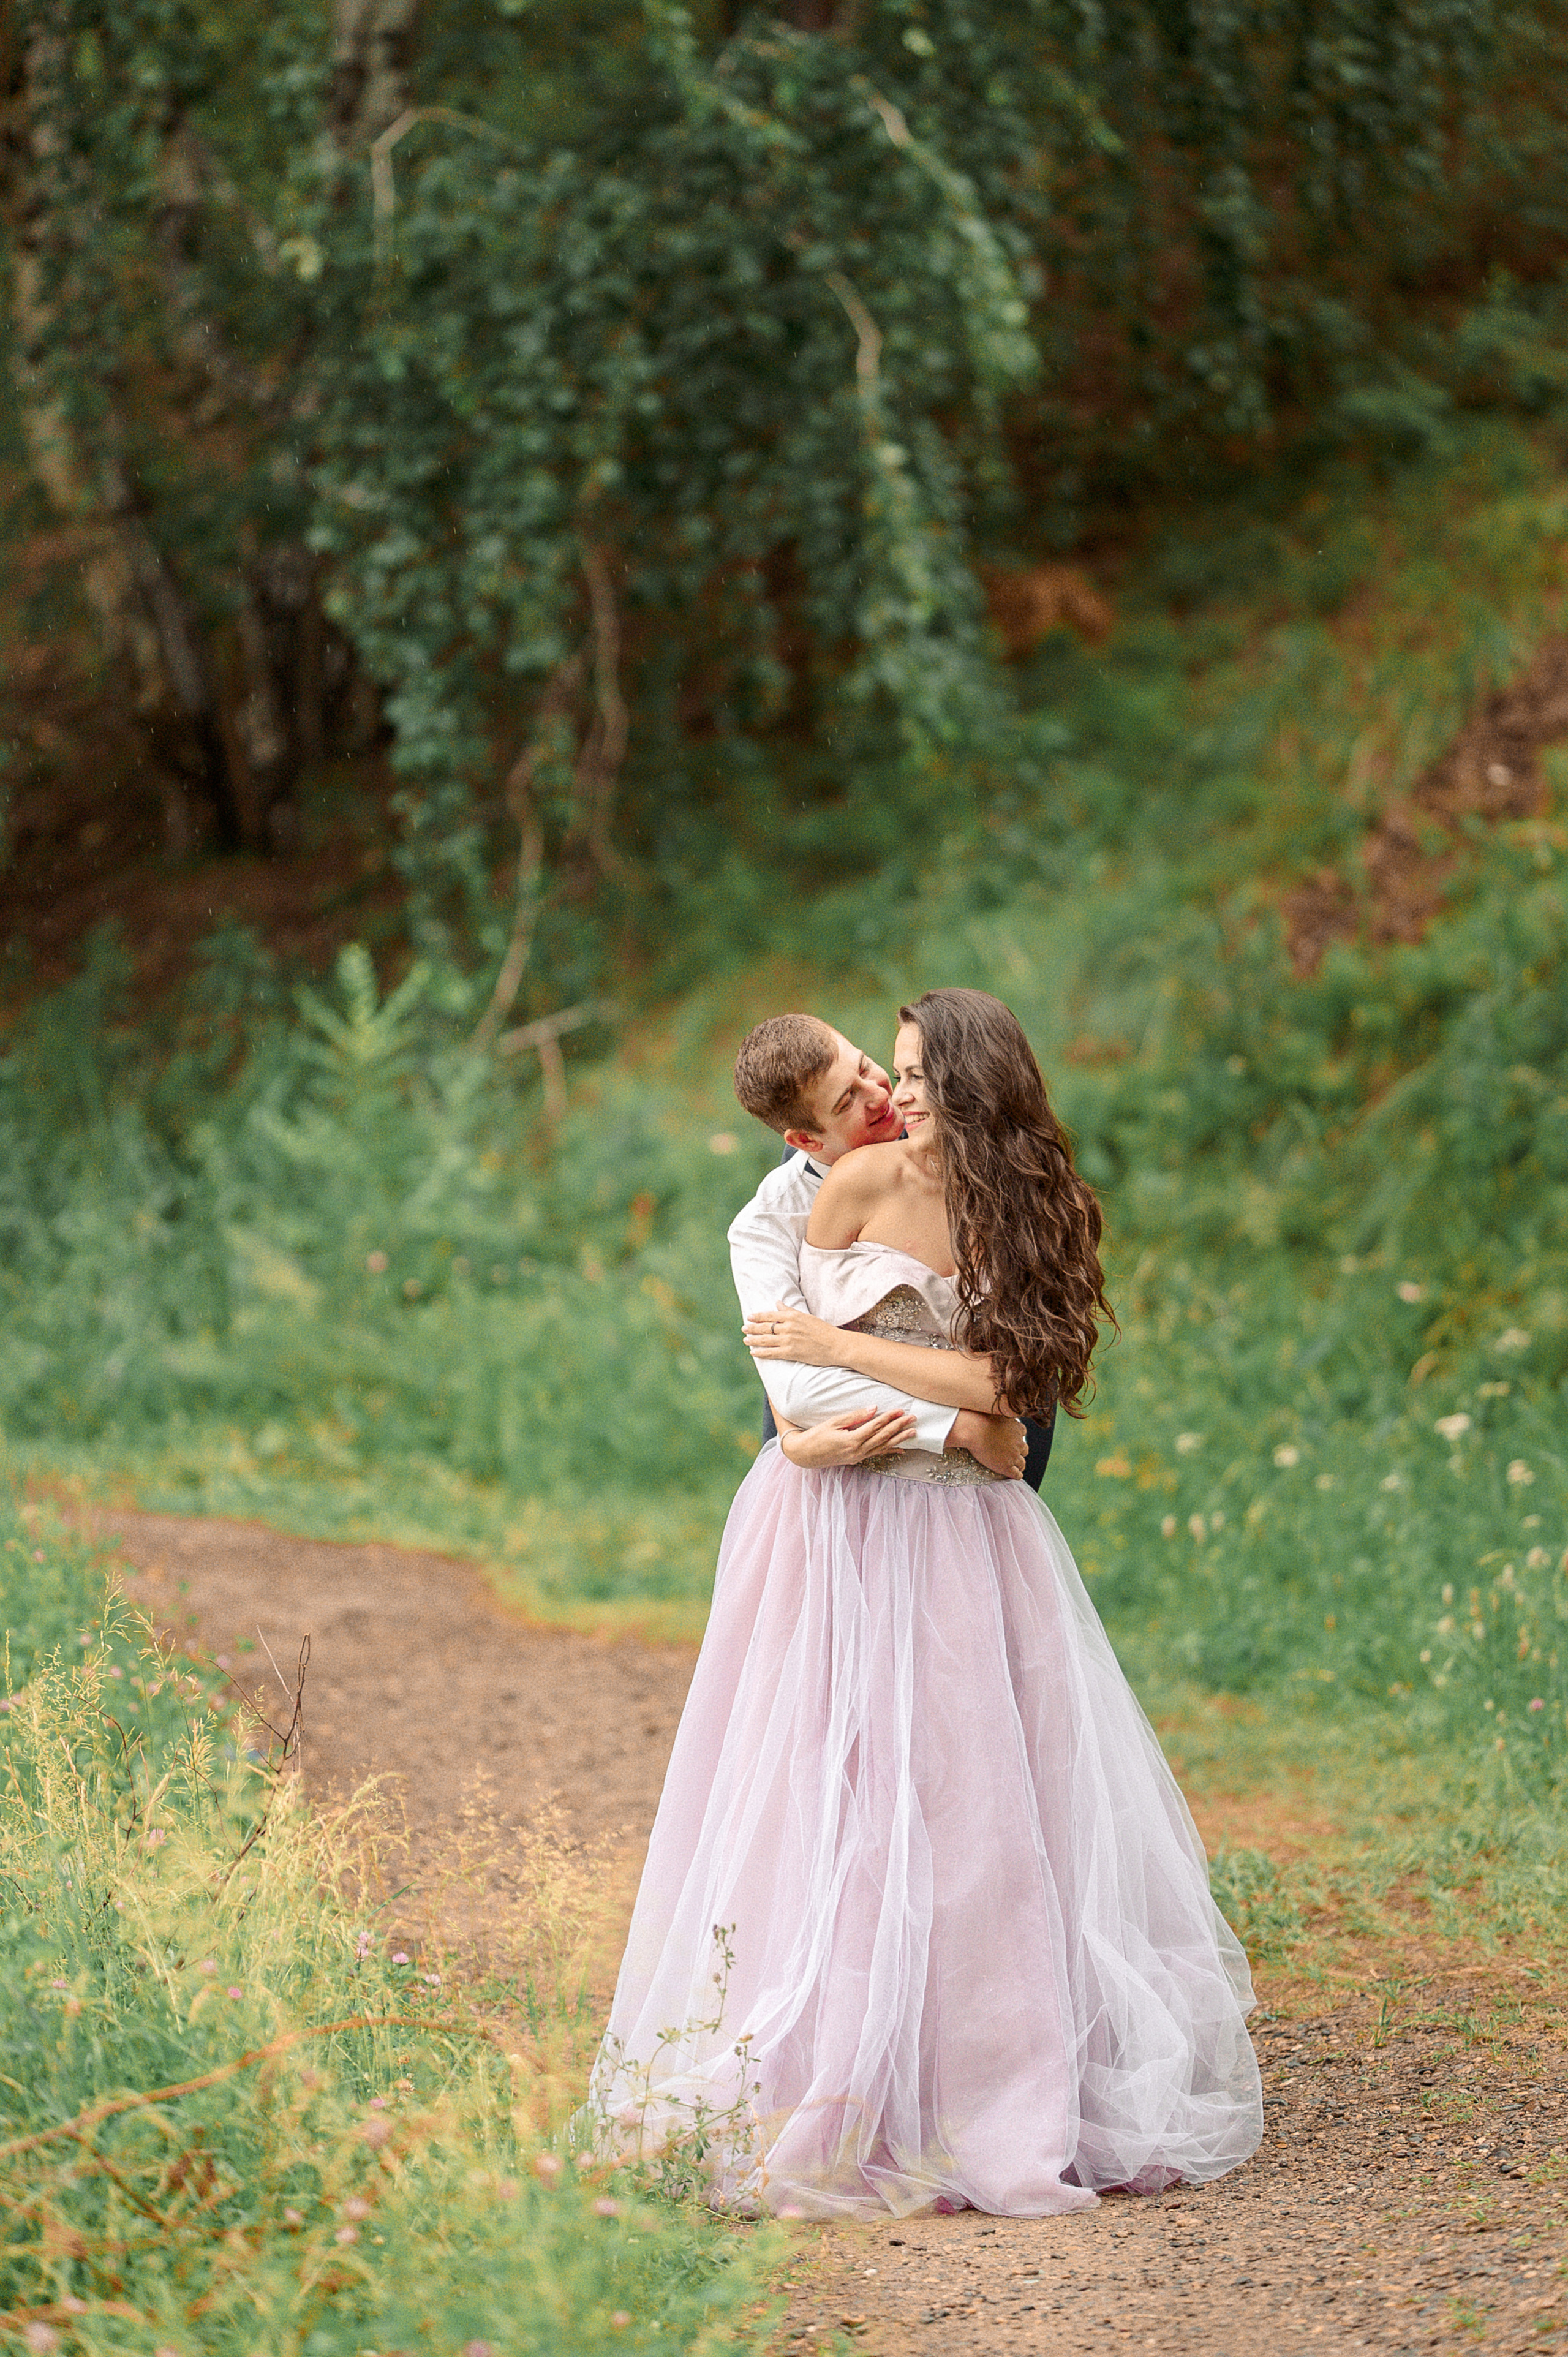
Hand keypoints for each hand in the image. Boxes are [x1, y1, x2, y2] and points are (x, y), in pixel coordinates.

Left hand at [744, 1302, 845, 1367]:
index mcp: (793, 1316)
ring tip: (745, 1340)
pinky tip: (753, 1352)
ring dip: (753, 1340)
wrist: (836, 1345)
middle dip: (752, 1328)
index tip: (749, 1317)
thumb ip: (790, 1311)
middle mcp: (788, 1327)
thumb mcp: (806, 1316)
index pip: (770, 1315)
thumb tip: (778, 1303)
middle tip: (743, 1329)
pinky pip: (771, 1353)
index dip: (758, 1316)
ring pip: (765, 1340)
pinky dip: (761, 1353)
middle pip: (765, 1328)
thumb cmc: (823, 1330)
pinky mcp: (790, 1353)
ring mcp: (788, 1340)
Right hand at [778, 1407, 915, 1467]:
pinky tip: (901, 1449)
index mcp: (852, 1440)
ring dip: (899, 1439)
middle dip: (899, 1427)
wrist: (805, 1454)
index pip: (875, 1427)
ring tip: (913, 1432)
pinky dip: (890, 1451)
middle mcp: (858, 1451)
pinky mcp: (858, 1459)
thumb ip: (854, 1416)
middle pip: (883, 1437)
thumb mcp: (833, 1423)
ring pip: (883, 1447)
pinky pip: (877, 1454)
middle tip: (913, 1418)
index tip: (900, 1410)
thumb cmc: (817, 1436)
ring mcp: (859, 1457)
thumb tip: (873, 1408)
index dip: (889, 1418)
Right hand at [951, 1408, 1027, 1479]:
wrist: (973, 1430)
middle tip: (1011, 1453)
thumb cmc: (980, 1418)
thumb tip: (998, 1406)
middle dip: (1018, 1451)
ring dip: (1019, 1464)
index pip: (1022, 1433)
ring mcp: (1013, 1455)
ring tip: (1014, 1466)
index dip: (1016, 1437)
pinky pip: (1017, 1474)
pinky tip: (1013, 1474)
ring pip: (1022, 1463)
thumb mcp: (995, 1411)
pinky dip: (1016, 1475)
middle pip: (1024, 1449)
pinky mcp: (1006, 1466)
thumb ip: (1001, 1413)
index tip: (1011, 1439)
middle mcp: (1018, 1442)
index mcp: (1017, 1428)